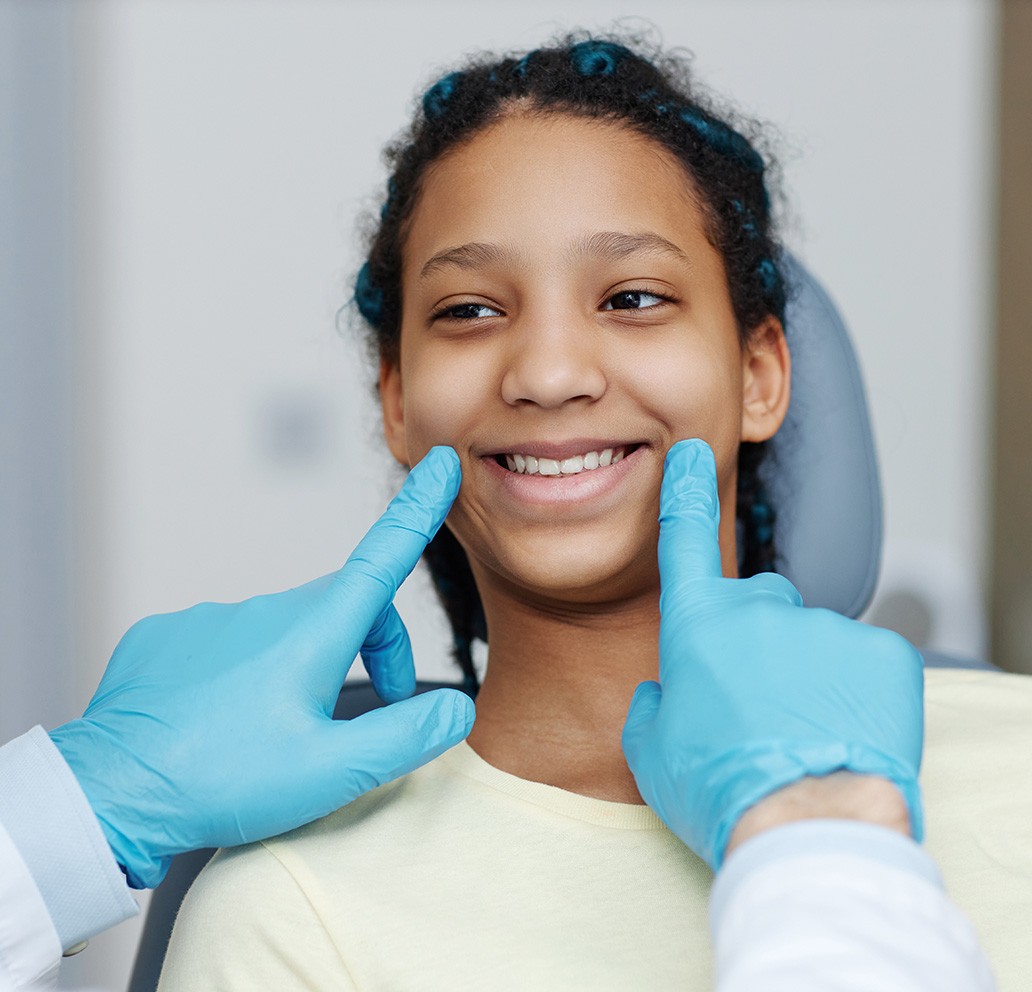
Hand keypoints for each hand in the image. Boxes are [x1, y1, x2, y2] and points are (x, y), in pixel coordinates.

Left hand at [49, 446, 472, 887]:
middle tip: (363, 723)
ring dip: (305, 668)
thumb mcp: (331, 772)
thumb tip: (458, 709)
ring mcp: (211, 619)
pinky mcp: (169, 637)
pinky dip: (245, 674)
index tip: (440, 463)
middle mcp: (263, 610)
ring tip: (279, 735)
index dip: (418, 511)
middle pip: (345, 612)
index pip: (383, 558)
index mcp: (312, 632)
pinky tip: (223, 722)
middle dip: (373, 653)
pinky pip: (227, 644)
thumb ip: (405, 736)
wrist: (107, 794)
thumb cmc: (222, 781)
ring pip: (285, 631)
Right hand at [621, 439, 922, 869]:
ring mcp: (824, 626)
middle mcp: (759, 610)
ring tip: (801, 734)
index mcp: (698, 625)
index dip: (685, 495)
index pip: (685, 542)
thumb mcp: (650, 750)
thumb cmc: (717, 787)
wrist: (804, 824)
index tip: (689, 453)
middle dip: (756, 643)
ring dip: (805, 676)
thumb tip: (661, 691)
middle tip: (757, 706)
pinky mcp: (882, 653)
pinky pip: (862, 661)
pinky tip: (842, 731)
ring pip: (811, 641)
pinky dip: (853, 691)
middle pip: (758, 607)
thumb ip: (650, 703)